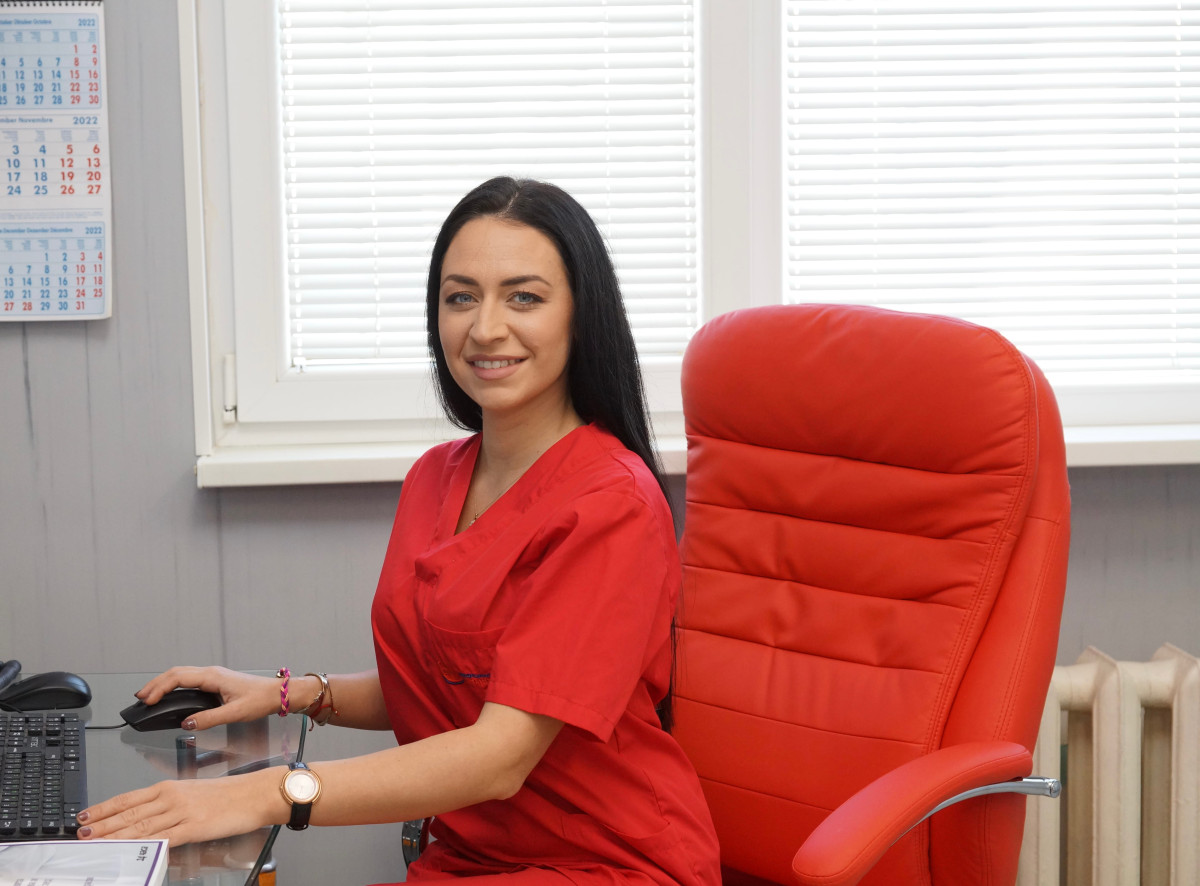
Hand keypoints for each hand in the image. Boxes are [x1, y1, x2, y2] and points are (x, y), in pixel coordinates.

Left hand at [76, 769, 285, 846]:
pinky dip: (145, 844)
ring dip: (117, 836)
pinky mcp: (194, 827)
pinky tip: (132, 850)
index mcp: (170, 787)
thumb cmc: (228, 794)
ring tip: (97, 842)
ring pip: (141, 826)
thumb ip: (169, 803)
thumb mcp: (193, 792)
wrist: (254, 794)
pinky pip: (164, 838)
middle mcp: (172, 798)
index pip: (128, 799)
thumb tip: (146, 816)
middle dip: (103, 824)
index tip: (85, 815)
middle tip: (82, 832)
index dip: (104, 808)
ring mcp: (182, 812)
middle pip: (130, 813)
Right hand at [135, 666, 285, 729]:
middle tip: (140, 698)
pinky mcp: (215, 681)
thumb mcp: (235, 713)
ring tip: (148, 696)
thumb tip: (186, 724)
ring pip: (181, 674)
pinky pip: (188, 679)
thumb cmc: (260, 700)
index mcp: (213, 677)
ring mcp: (213, 676)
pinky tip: (169, 694)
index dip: (160, 688)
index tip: (147, 700)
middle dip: (155, 684)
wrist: (276, 693)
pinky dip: (174, 685)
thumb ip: (209, 719)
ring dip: (163, 683)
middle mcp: (211, 673)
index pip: (178, 678)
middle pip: (175, 673)